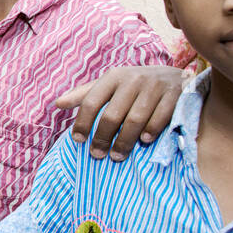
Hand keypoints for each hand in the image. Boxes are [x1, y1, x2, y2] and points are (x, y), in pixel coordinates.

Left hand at [55, 65, 184, 159]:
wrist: (174, 76)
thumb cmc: (134, 85)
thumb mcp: (109, 85)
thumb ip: (85, 94)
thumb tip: (57, 104)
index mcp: (113, 77)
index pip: (91, 101)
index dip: (82, 123)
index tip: (77, 140)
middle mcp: (133, 79)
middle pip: (112, 115)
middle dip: (102, 138)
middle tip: (96, 155)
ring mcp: (155, 86)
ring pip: (135, 120)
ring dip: (124, 141)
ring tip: (117, 156)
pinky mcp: (175, 95)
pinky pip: (159, 119)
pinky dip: (150, 132)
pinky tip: (144, 141)